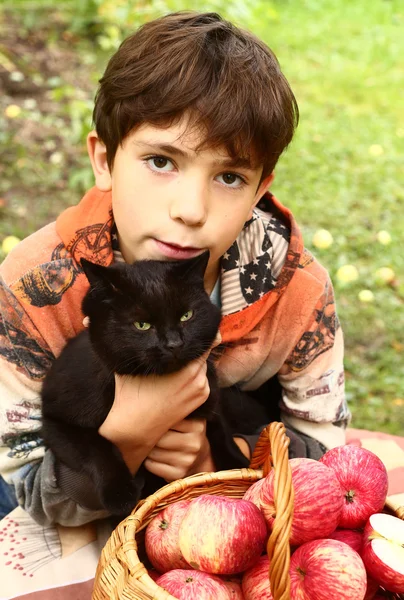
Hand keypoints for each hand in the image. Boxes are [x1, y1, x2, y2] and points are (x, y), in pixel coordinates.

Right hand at [98, 333, 220, 472]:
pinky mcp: (201, 399)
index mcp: (185, 366)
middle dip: (191, 349)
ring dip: (193, 362)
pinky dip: (195, 376)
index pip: (204, 343)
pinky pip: (203, 379)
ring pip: (202, 366)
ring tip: (174, 363)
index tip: (191, 326)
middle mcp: (197, 377)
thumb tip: (102, 320)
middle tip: (175, 346)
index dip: (200, 334)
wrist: (134, 429)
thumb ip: (134, 345)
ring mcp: (201, 389)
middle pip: (202, 353)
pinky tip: (177, 378)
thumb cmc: (129, 394)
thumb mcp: (131, 365)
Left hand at [144, 418, 214, 480]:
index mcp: (197, 425)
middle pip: (159, 438)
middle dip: (150, 436)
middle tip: (148, 434)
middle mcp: (194, 444)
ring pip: (154, 452)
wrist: (200, 459)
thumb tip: (148, 407)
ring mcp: (187, 461)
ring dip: (148, 449)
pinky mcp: (178, 475)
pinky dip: (149, 461)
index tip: (151, 419)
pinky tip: (155, 458)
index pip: (167, 420)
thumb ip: (173, 413)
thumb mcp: (187, 420)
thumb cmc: (187, 435)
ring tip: (153, 446)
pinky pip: (152, 466)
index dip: (155, 420)